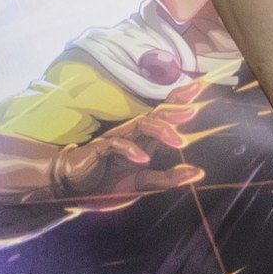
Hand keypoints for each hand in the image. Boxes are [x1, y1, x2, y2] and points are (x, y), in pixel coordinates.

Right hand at [47, 111, 206, 210]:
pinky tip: (144, 158)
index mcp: (143, 140)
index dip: (181, 99)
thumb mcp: (142, 184)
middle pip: (156, 113)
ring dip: (161, 130)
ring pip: (141, 124)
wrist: (72, 188)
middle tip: (194, 108)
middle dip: (175, 107)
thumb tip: (198, 173)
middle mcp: (132, 134)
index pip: (164, 115)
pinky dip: (131, 150)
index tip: (200, 86)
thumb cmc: (107, 182)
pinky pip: (116, 144)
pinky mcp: (99, 149)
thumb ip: (167, 179)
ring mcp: (116, 139)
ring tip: (178, 140)